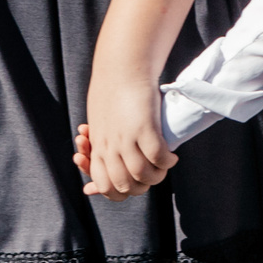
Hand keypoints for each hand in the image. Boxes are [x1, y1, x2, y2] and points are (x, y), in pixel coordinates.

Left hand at [81, 60, 175, 200]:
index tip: (130, 183)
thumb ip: (98, 152)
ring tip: (164, 168)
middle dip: (141, 187)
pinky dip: (167, 162)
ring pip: (142, 174)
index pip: (104, 186)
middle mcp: (108, 147)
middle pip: (124, 185)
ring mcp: (125, 138)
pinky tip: (171, 157)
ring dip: (157, 176)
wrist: (120, 70)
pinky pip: (157, 156)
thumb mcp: (99, 128)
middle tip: (151, 176)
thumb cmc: (111, 99)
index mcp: (97, 148)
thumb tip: (90, 186)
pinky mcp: (143, 127)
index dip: (119, 192)